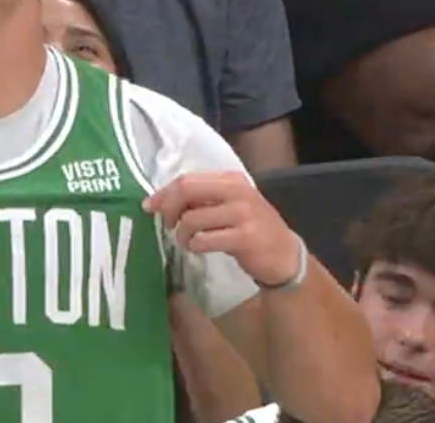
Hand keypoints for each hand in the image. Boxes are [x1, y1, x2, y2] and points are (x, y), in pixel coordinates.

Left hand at [145, 171, 299, 285]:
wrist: (284, 255)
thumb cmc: (250, 229)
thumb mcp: (228, 206)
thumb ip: (201, 199)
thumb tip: (160, 202)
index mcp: (230, 179)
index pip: (186, 179)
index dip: (164, 193)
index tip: (150, 207)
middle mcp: (237, 191)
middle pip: (186, 190)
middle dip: (168, 209)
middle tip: (169, 225)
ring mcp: (242, 213)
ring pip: (191, 219)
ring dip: (182, 235)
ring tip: (187, 242)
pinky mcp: (244, 237)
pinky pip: (204, 240)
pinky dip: (195, 247)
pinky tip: (200, 249)